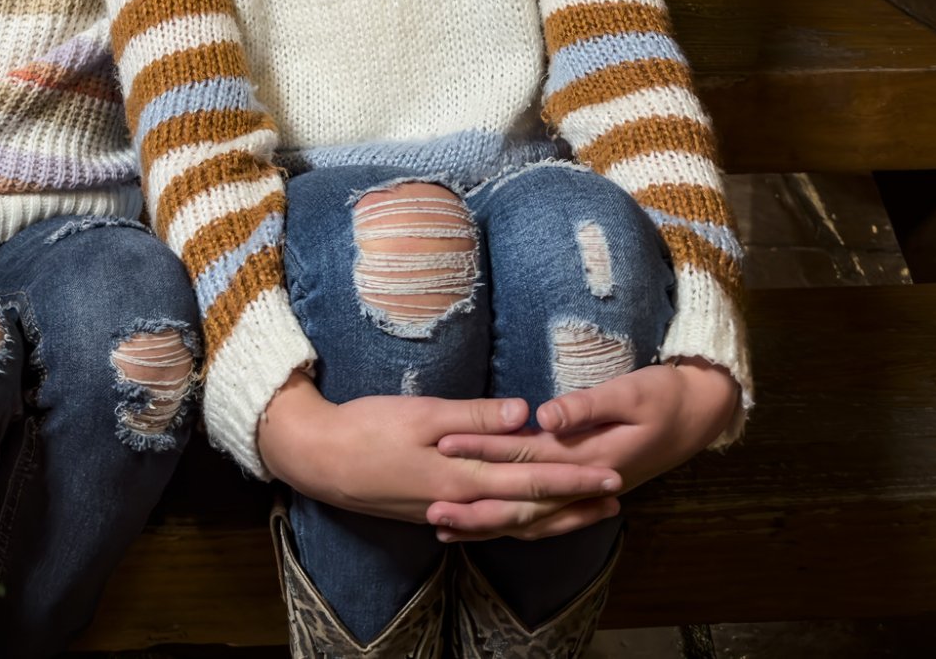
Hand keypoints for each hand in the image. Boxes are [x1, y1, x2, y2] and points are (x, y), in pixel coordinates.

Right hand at [256, 374, 623, 540]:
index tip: (611, 474)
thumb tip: (527, 414)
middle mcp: (461, 502)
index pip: (532, 479)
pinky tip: (527, 517)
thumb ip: (475, 416)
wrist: (319, 459)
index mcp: (462, 477)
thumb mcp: (422, 413)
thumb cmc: (367, 428)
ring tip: (587, 512)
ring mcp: (448, 511)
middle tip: (616, 496)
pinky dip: (516, 522)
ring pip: (512, 522)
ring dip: (553, 517)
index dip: (574, 478)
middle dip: (576, 503)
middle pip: (531, 508)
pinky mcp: (434, 511)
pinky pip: (488, 523)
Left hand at [427, 361, 739, 540]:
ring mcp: (587, 493)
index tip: (445, 444)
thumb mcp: (631, 392)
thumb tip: (544, 416)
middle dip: (476, 506)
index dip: (484, 450)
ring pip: (532, 519)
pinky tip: (490, 524)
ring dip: (490, 524)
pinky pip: (546, 517)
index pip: (526, 455)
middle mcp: (586, 484)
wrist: (700, 414)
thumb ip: (586, 406)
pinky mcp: (586, 492)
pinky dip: (515, 524)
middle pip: (523, 502)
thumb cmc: (665, 395)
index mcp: (592, 457)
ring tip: (447, 527)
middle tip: (431, 509)